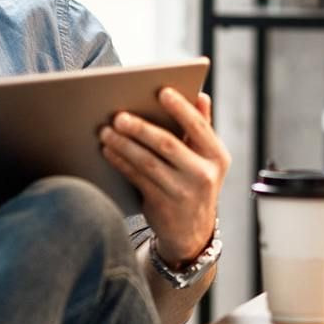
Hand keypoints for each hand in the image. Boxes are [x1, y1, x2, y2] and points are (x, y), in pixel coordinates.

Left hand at [99, 88, 230, 264]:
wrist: (192, 232)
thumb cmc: (195, 182)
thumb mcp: (206, 159)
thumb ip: (202, 127)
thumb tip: (200, 96)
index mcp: (217, 156)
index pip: (198, 127)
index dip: (181, 108)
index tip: (162, 91)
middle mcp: (203, 175)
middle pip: (168, 144)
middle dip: (141, 128)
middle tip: (119, 115)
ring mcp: (182, 192)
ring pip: (147, 162)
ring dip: (124, 144)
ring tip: (106, 131)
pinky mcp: (162, 205)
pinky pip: (137, 178)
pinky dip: (121, 162)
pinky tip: (108, 150)